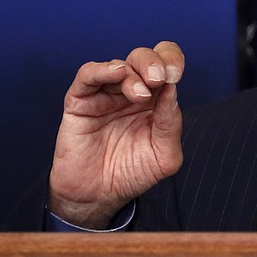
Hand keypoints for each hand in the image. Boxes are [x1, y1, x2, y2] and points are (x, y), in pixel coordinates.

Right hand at [47, 42, 184, 228]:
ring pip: (119, 65)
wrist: (98, 197)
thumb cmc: (132, 174)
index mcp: (155, 100)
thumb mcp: (164, 155)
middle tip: (158, 79)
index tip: (176, 73)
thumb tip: (172, 90)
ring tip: (140, 95)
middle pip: (143, 59)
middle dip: (154, 63)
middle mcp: (130, 92)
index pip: (165, 65)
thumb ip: (170, 124)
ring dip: (133, 73)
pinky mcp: (80, 101)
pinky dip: (102, 69)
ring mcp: (105, 95)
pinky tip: (116, 73)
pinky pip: (88, 76)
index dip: (172, 60)